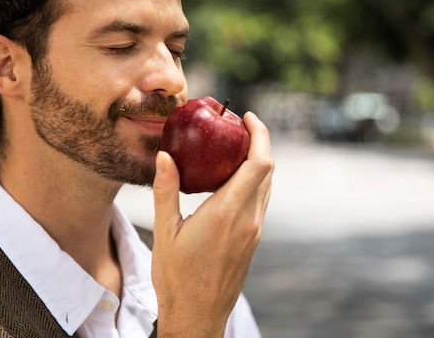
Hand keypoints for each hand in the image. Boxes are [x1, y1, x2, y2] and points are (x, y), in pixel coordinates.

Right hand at [152, 111, 273, 337]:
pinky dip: (253, 181)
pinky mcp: (253, 240)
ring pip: (267, 186)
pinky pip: (261, 200)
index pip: (258, 164)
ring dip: (258, 162)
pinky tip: (231, 179)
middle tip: (239, 126)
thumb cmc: (177, 278)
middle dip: (259, 142)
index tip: (247, 117)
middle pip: (268, 170)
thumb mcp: (165, 232)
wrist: (197, 316)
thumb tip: (166, 156)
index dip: (259, 135)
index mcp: (226, 213)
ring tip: (234, 148)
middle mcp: (249, 220)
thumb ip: (166, 191)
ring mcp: (254, 231)